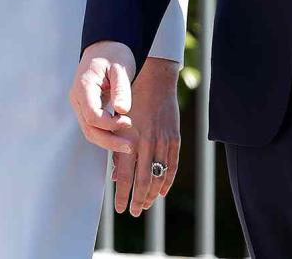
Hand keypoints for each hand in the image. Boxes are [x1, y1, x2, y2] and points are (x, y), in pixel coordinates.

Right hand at [69, 40, 136, 154]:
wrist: (106, 46)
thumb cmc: (114, 53)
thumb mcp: (121, 67)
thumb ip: (121, 88)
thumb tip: (123, 110)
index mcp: (83, 86)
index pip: (92, 115)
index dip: (110, 124)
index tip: (128, 122)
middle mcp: (77, 98)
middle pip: (89, 129)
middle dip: (109, 140)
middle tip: (131, 146)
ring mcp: (80, 104)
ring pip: (90, 131)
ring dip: (108, 140)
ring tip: (129, 145)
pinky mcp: (86, 107)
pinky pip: (93, 126)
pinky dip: (106, 133)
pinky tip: (122, 136)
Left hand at [113, 56, 180, 216]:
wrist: (155, 80)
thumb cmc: (131, 101)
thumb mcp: (118, 124)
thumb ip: (117, 150)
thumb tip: (116, 177)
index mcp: (130, 139)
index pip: (126, 177)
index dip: (123, 196)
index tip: (120, 208)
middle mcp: (147, 142)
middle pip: (143, 181)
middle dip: (138, 200)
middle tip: (134, 211)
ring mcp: (163, 141)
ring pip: (158, 176)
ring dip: (152, 194)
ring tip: (146, 204)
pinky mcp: (175, 138)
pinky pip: (172, 165)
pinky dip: (167, 181)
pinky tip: (161, 191)